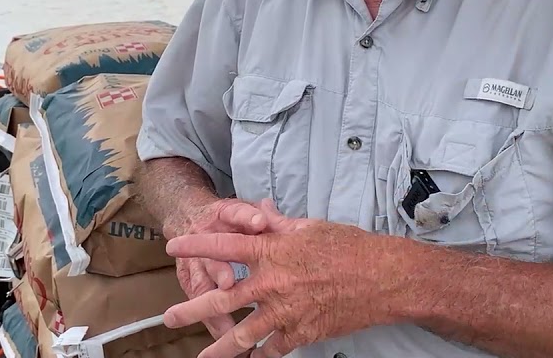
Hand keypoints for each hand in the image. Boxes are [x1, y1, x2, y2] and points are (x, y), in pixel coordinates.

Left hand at [162, 211, 382, 357]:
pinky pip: (273, 349)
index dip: (196, 246)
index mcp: (272, 252)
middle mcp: (272, 284)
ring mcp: (286, 312)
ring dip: (220, 347)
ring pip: (244, 333)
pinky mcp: (302, 333)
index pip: (224, 246)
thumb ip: (278, 223)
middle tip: (170, 318)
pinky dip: (259, 356)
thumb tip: (260, 209)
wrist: (383, 279)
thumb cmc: (349, 247)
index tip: (174, 247)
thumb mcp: (310, 227)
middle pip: (223, 298)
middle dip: (193, 308)